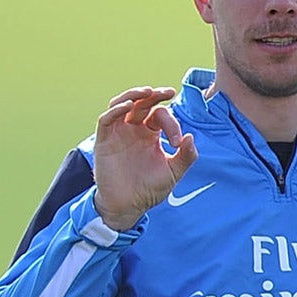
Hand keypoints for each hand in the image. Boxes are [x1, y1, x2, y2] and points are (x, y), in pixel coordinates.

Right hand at [92, 87, 196, 232]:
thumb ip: (186, 157)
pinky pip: (107, 119)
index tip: (178, 142)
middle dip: (154, 95)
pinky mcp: (104, 140)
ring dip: (133, 95)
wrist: (130, 205)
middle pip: (142, 103)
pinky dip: (116, 110)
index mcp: (151, 134)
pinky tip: (127, 106)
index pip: (161, 116)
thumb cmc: (151, 188)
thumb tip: (191, 137)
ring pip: (122, 104)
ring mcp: (118, 133)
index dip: (172, 124)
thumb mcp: (174, 172)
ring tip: (147, 91)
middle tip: (168, 91)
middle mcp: (134, 129)